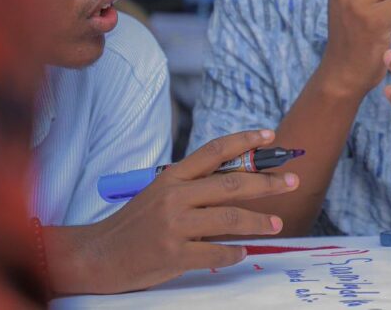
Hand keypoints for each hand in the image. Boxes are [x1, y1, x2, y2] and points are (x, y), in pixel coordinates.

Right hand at [46, 130, 298, 293]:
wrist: (98, 254)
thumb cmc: (136, 223)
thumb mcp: (161, 193)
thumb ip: (194, 185)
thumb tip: (239, 178)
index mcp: (172, 177)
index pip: (215, 150)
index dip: (245, 141)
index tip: (271, 135)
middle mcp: (175, 197)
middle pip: (232, 184)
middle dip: (268, 182)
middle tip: (292, 181)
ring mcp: (174, 226)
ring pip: (230, 220)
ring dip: (259, 222)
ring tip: (277, 223)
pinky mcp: (173, 255)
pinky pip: (216, 254)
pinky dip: (233, 253)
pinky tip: (242, 252)